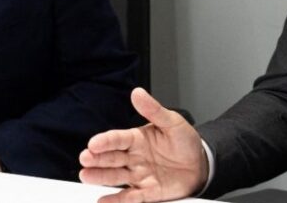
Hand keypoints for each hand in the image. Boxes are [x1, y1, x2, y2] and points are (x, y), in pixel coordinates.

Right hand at [79, 88, 207, 202]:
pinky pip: (131, 197)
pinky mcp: (148, 191)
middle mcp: (134, 157)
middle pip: (112, 158)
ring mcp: (139, 175)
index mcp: (137, 139)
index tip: (94, 143)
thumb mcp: (173, 122)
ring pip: (116, 176)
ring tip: (86, 176)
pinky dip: (117, 200)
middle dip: (97, 158)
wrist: (201, 164)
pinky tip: (103, 200)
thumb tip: (138, 93)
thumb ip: (154, 110)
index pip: (118, 139)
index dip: (105, 141)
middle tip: (85, 158)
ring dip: (101, 177)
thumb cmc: (184, 142)